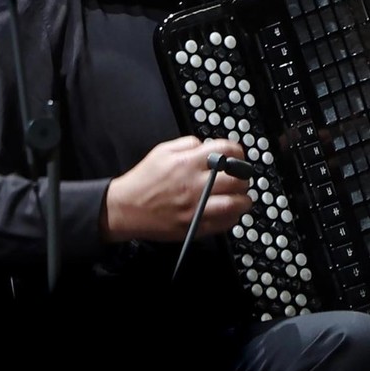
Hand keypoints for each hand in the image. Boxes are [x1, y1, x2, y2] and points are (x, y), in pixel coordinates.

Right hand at [102, 135, 252, 242]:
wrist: (126, 208)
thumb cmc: (144, 179)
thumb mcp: (162, 151)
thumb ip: (188, 144)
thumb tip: (208, 147)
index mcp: (187, 163)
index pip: (226, 152)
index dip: (237, 152)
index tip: (238, 156)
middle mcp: (195, 185)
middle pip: (236, 179)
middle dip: (243, 176)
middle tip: (241, 177)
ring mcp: (196, 208)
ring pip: (234, 204)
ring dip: (243, 199)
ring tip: (241, 196)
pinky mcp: (194, 226)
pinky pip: (224, 223)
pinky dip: (233, 217)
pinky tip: (230, 211)